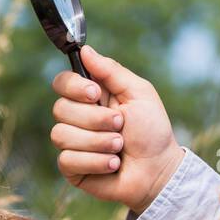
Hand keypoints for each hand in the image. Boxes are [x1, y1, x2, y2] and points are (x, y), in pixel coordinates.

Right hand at [50, 45, 182, 213]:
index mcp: (91, 96)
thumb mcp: (139, 93)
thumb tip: (85, 50)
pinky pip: (67, 160)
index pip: (62, 82)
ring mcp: (72, 143)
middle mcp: (78, 117)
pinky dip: (95, 162)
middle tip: (119, 125)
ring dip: (98, 142)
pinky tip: (113, 164)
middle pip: (60, 108)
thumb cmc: (152, 130)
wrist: (159, 170)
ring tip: (120, 147)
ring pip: (61, 135)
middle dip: (95, 119)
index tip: (95, 94)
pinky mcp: (72, 168)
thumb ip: (112, 71)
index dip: (73, 87)